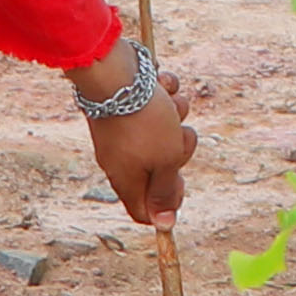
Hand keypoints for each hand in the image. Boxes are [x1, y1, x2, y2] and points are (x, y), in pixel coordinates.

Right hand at [83, 65, 194, 223]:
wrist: (115, 70)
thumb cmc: (144, 120)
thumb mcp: (165, 160)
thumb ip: (166, 191)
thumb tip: (165, 225)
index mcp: (126, 179)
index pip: (143, 211)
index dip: (166, 204)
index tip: (180, 182)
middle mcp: (121, 158)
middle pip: (160, 170)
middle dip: (179, 149)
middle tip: (179, 134)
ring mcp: (124, 131)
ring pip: (165, 133)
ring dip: (176, 116)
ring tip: (170, 102)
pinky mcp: (129, 105)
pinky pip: (157, 106)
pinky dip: (164, 95)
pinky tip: (161, 85)